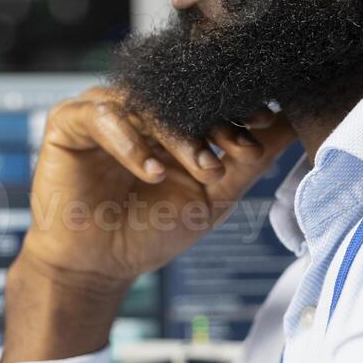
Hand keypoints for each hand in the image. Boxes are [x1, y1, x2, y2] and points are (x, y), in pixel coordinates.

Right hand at [3, 87, 295, 362]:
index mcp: (169, 117)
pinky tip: (152, 170)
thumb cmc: (151, 230)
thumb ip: (247, 160)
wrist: (98, 266)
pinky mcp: (68, 121)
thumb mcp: (212, 196)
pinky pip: (102, 116)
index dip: (237, 108)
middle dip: (213, 123)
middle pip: (179, 96)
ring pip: (145, 104)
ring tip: (201, 169)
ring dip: (179, 136)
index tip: (265, 124)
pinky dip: (130, 142)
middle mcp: (135, 106)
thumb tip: (294, 124)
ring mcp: (101, 109)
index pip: (206, 98)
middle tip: (237, 151)